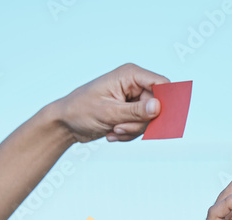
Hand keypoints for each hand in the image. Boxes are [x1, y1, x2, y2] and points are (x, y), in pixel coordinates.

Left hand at [52, 63, 170, 142]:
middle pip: (157, 106)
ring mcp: (132, 98)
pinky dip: (128, 133)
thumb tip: (158, 107)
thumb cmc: (81, 110)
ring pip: (149, 119)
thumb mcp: (109, 112)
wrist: (66, 122)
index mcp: (130, 74)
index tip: (157, 117)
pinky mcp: (130, 112)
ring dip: (132, 130)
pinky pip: (141, 126)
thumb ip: (136, 111)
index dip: (165, 101)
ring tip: (114, 130)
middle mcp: (134, 84)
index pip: (161, 83)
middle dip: (140, 122)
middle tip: (120, 127)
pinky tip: (112, 132)